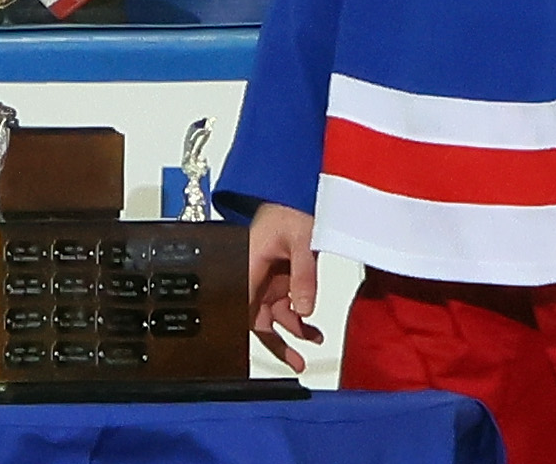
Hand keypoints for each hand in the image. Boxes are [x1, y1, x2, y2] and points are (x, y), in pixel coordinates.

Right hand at [247, 202, 321, 372]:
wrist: (297, 192)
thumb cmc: (290, 207)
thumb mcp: (302, 240)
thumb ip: (303, 275)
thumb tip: (305, 310)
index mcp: (247, 265)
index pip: (242, 307)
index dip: (249, 332)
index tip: (261, 351)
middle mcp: (253, 276)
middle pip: (257, 319)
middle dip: (276, 343)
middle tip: (294, 362)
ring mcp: (267, 278)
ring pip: (274, 316)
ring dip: (293, 331)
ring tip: (313, 344)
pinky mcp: (280, 277)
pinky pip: (287, 305)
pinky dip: (300, 318)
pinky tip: (313, 327)